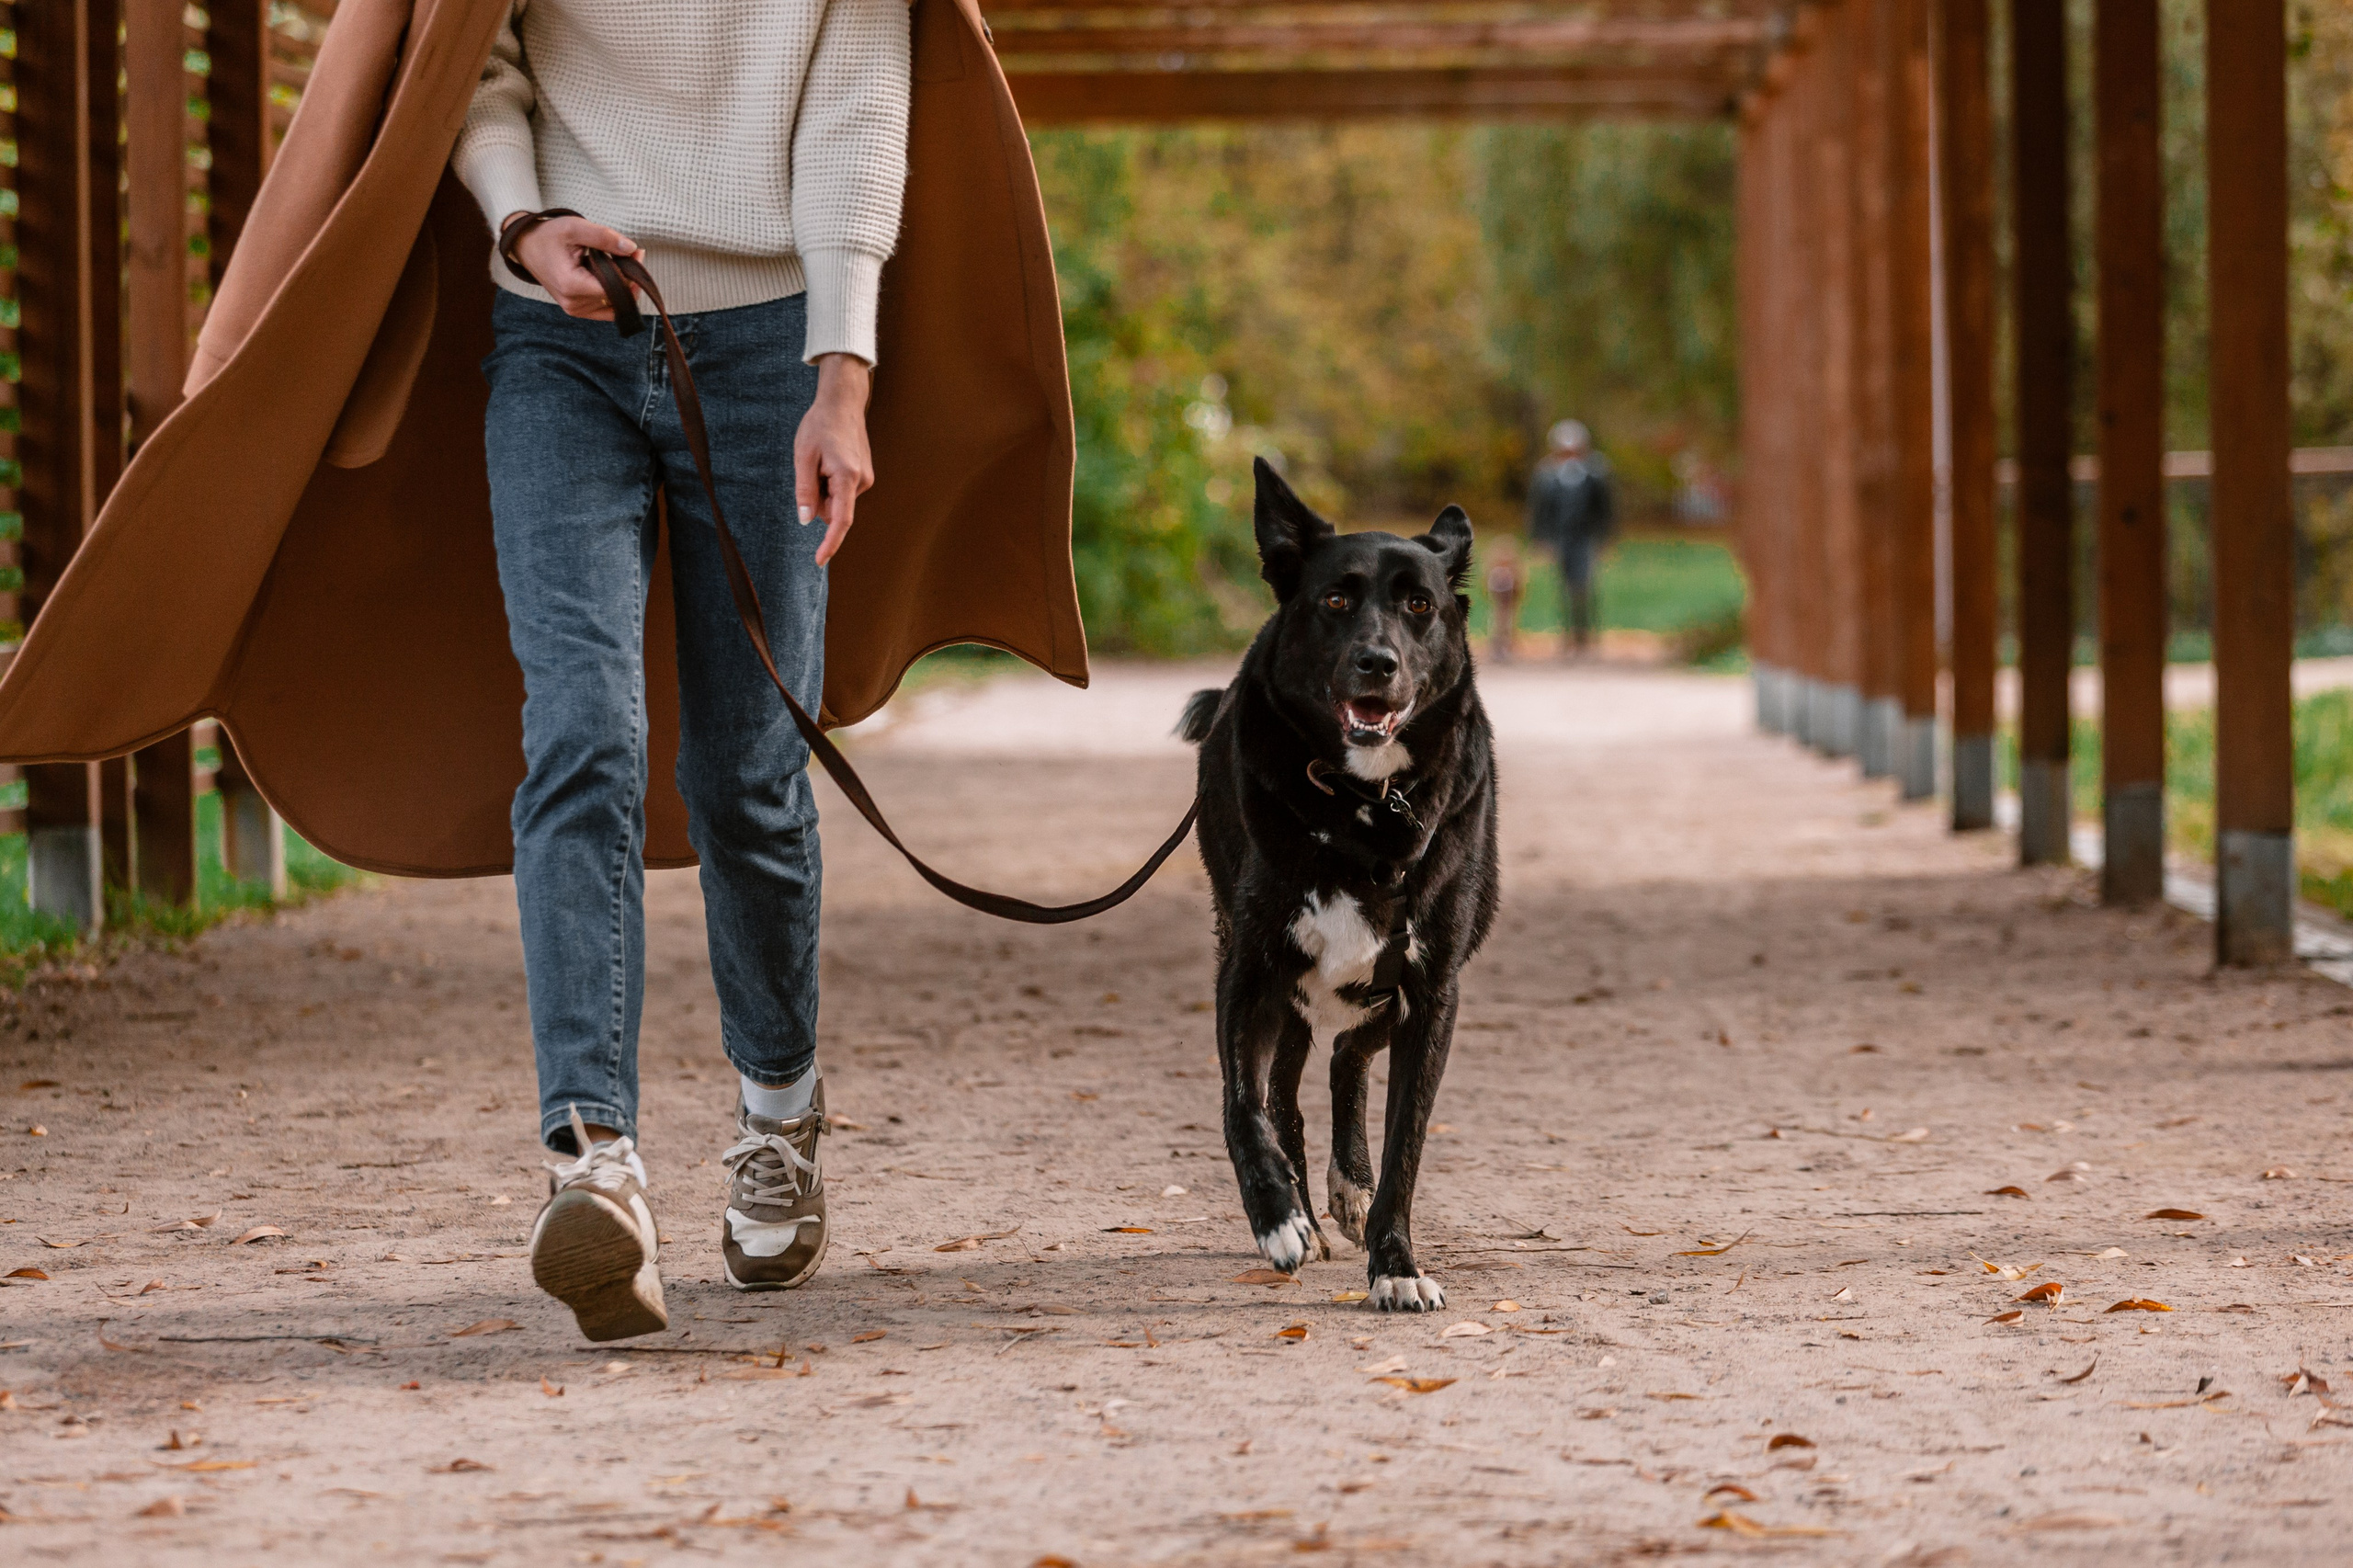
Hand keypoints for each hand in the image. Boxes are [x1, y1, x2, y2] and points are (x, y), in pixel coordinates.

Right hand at [506, 212, 642, 320]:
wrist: (527, 246)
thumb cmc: (549, 236)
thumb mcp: (575, 228)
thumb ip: (604, 237)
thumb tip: (632, 249)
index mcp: (572, 285)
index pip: (616, 288)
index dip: (631, 272)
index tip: (637, 253)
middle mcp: (573, 303)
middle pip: (617, 297)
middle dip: (630, 277)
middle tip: (633, 254)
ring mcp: (575, 310)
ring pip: (615, 305)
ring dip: (624, 285)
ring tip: (620, 261)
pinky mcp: (577, 310)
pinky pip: (607, 309)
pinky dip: (615, 294)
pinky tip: (613, 275)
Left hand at [796, 355, 874, 566]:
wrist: (843, 402)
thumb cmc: (820, 425)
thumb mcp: (803, 456)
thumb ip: (805, 490)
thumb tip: (806, 520)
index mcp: (848, 477)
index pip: (840, 520)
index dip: (830, 543)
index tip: (819, 560)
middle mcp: (862, 481)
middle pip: (833, 509)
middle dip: (818, 498)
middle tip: (810, 468)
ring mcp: (866, 478)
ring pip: (837, 500)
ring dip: (824, 487)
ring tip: (821, 459)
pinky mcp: (865, 475)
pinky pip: (842, 490)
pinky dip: (830, 481)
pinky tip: (830, 459)